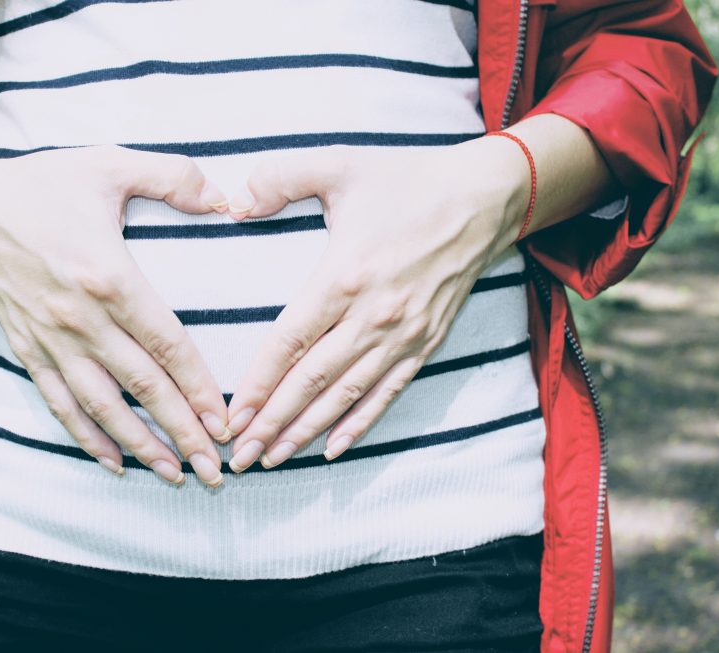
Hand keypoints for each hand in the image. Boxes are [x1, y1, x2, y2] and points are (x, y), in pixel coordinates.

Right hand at [0, 146, 232, 486]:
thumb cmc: (43, 187)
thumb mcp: (109, 164)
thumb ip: (173, 176)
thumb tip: (226, 197)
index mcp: (109, 277)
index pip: (166, 343)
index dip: (197, 386)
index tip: (225, 420)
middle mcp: (81, 320)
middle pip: (142, 387)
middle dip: (181, 432)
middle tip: (215, 470)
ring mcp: (52, 341)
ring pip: (102, 406)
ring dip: (140, 446)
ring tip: (175, 476)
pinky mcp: (29, 352)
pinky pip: (61, 404)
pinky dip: (86, 438)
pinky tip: (114, 464)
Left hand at [223, 139, 530, 471]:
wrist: (485, 198)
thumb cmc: (407, 181)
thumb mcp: (340, 164)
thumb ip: (281, 178)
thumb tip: (232, 202)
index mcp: (345, 276)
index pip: (290, 342)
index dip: (259, 383)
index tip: (232, 415)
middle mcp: (373, 315)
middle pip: (312, 380)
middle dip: (273, 422)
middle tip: (239, 455)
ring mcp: (403, 335)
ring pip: (346, 395)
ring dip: (307, 431)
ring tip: (273, 458)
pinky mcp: (426, 343)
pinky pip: (387, 393)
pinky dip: (359, 424)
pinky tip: (333, 449)